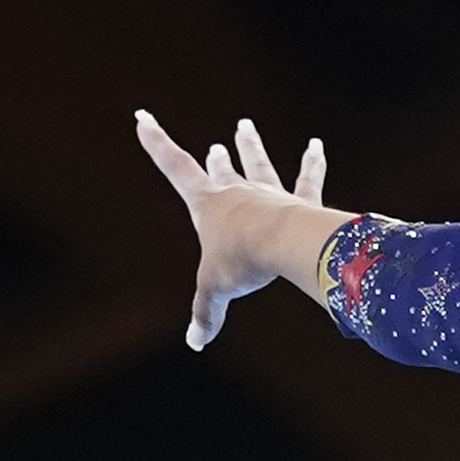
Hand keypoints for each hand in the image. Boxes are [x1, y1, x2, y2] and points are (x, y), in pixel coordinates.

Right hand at [132, 108, 333, 351]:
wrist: (282, 242)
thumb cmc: (241, 260)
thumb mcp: (214, 289)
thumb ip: (205, 313)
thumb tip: (195, 342)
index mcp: (207, 205)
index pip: (174, 167)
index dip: (156, 143)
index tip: (143, 118)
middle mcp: (237, 193)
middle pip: (221, 171)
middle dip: (216, 160)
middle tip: (215, 147)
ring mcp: (269, 194)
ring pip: (258, 164)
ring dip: (251, 147)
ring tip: (245, 126)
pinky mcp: (299, 202)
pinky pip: (307, 178)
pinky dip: (312, 162)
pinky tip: (316, 145)